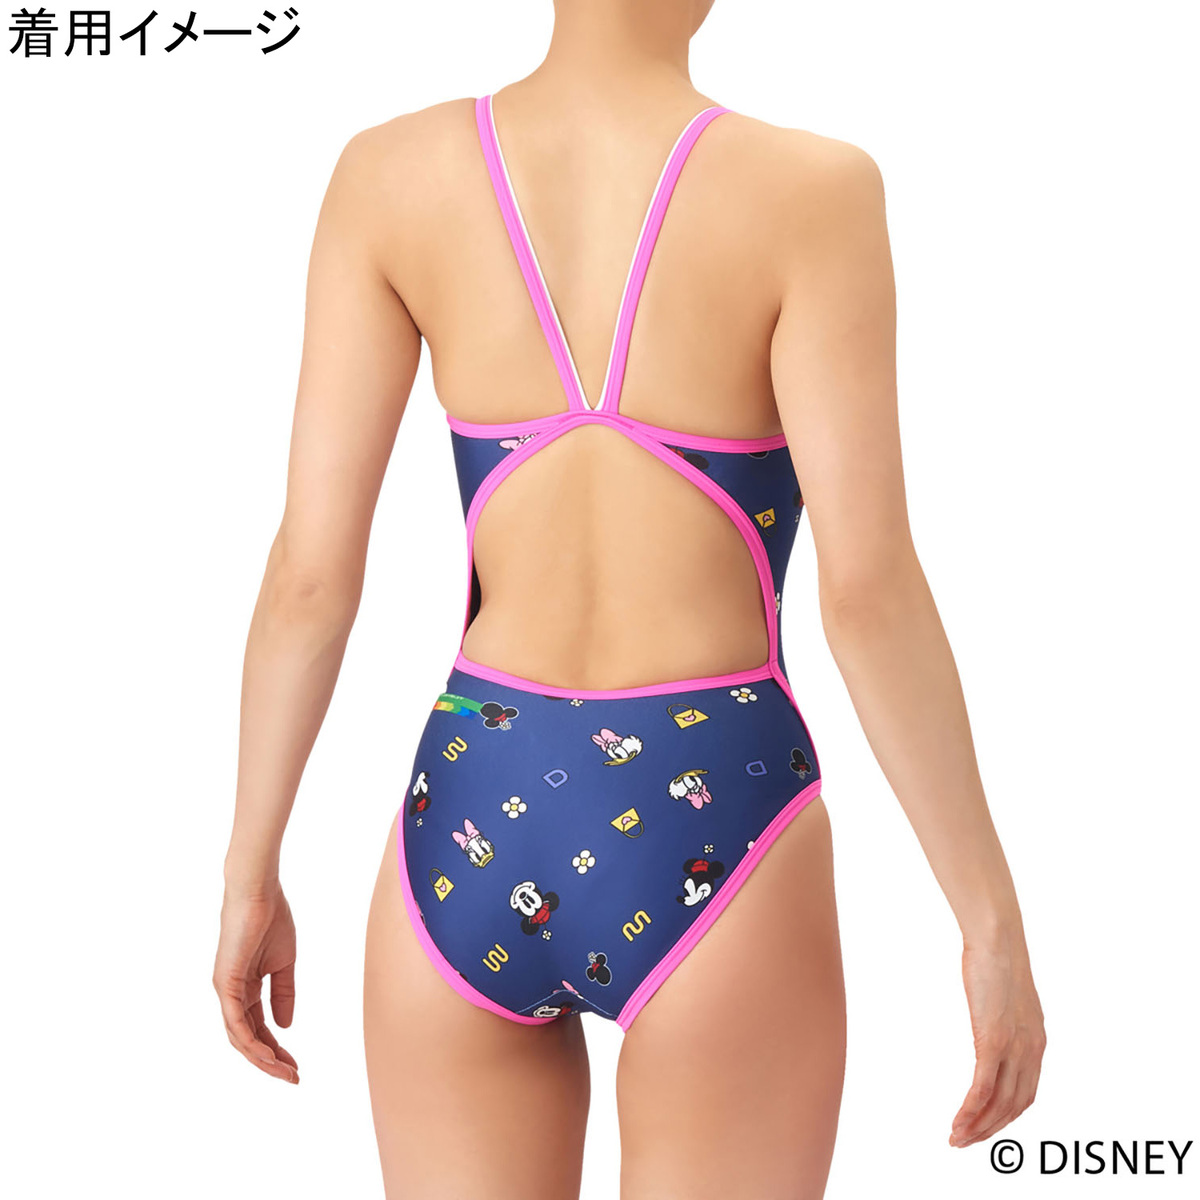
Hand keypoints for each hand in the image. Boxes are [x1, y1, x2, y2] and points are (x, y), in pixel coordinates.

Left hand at [213, 879, 298, 1083]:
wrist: (260, 892)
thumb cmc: (271, 918)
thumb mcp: (285, 963)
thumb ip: (284, 994)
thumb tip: (285, 1025)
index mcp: (245, 987)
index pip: (259, 1027)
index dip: (277, 1048)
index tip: (296, 1064)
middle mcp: (231, 993)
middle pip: (248, 1039)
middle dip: (270, 1061)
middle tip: (292, 1076)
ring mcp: (226, 990)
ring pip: (240, 1037)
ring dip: (262, 1059)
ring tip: (285, 1072)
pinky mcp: (226, 984)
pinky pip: (236, 1023)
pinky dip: (251, 1042)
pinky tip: (268, 1055)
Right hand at [950, 936, 1044, 1146]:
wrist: (998, 940)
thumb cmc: (997, 959)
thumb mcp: (1006, 998)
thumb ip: (1004, 1019)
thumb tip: (993, 1022)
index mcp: (1036, 1042)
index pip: (1024, 1093)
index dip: (1004, 1116)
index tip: (983, 1125)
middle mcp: (1031, 1052)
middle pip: (1014, 1106)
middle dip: (990, 1129)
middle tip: (965, 1141)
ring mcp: (1014, 1048)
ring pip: (999, 1104)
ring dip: (978, 1126)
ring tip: (957, 1138)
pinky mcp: (994, 1041)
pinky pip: (983, 1088)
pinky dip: (970, 1110)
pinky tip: (957, 1122)